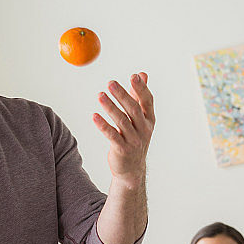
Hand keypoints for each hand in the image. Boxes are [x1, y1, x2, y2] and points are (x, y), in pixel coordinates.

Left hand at [93, 73, 154, 189]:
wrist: (132, 169)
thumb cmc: (134, 138)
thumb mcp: (140, 118)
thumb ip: (139, 96)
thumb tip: (142, 74)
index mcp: (148, 120)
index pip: (147, 101)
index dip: (141, 89)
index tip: (134, 76)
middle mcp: (143, 129)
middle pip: (133, 109)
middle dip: (122, 95)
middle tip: (111, 83)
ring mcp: (133, 140)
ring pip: (122, 121)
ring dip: (110, 107)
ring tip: (100, 95)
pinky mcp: (122, 150)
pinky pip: (112, 136)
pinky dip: (103, 125)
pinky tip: (94, 116)